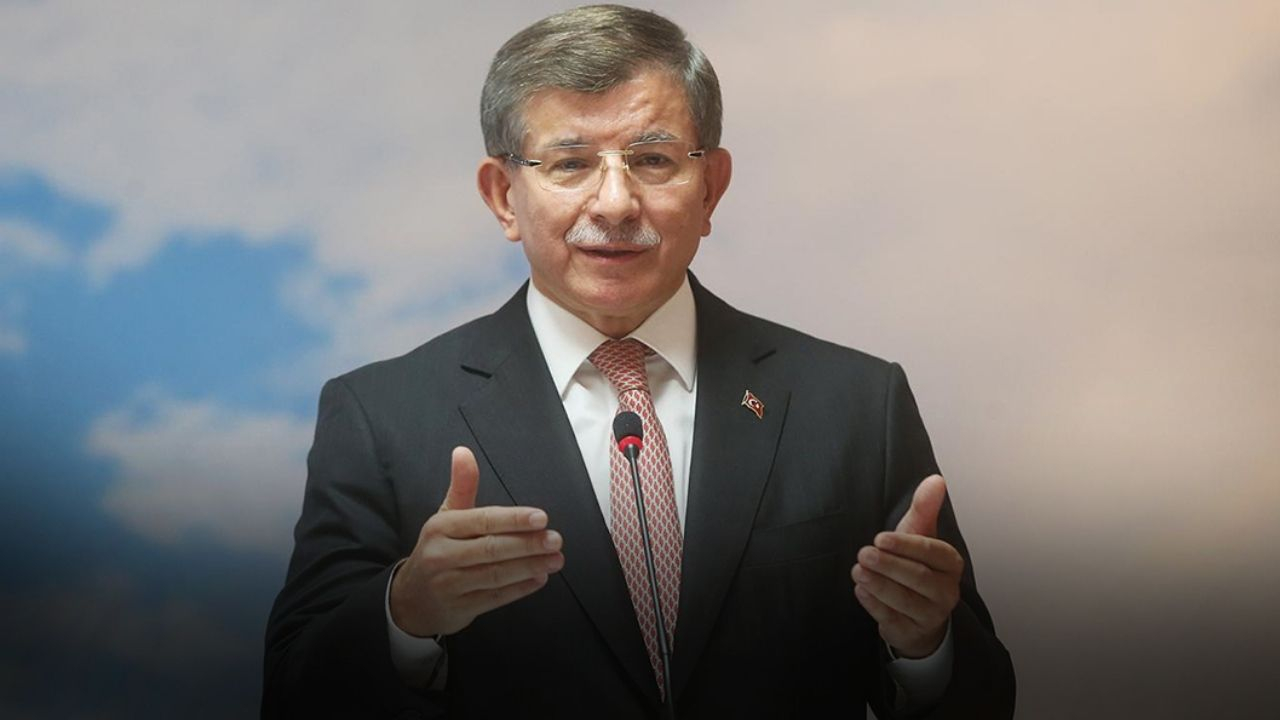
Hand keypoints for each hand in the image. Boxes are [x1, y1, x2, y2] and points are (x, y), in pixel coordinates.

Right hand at [389, 446, 563, 636]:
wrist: (410, 599)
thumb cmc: (437, 550)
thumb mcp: (446, 516)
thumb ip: (462, 486)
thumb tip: (463, 451)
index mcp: (440, 528)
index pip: (482, 521)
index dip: (513, 520)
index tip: (541, 518)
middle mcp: (442, 556)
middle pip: (492, 549)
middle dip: (528, 544)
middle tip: (555, 540)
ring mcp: (450, 585)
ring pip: (496, 575)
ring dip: (530, 567)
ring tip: (555, 560)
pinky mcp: (460, 608)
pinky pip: (495, 597)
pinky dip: (520, 589)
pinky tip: (540, 579)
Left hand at [850, 474, 963, 657]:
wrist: (918, 613)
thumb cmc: (917, 566)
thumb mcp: (919, 535)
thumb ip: (925, 508)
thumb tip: (936, 479)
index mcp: (951, 563)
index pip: (933, 552)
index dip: (906, 545)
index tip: (880, 538)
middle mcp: (947, 591)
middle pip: (918, 577)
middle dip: (888, 565)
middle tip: (863, 554)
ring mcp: (932, 615)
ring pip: (905, 600)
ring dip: (878, 585)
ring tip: (857, 571)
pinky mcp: (912, 632)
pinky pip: (892, 619)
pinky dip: (874, 605)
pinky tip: (860, 591)